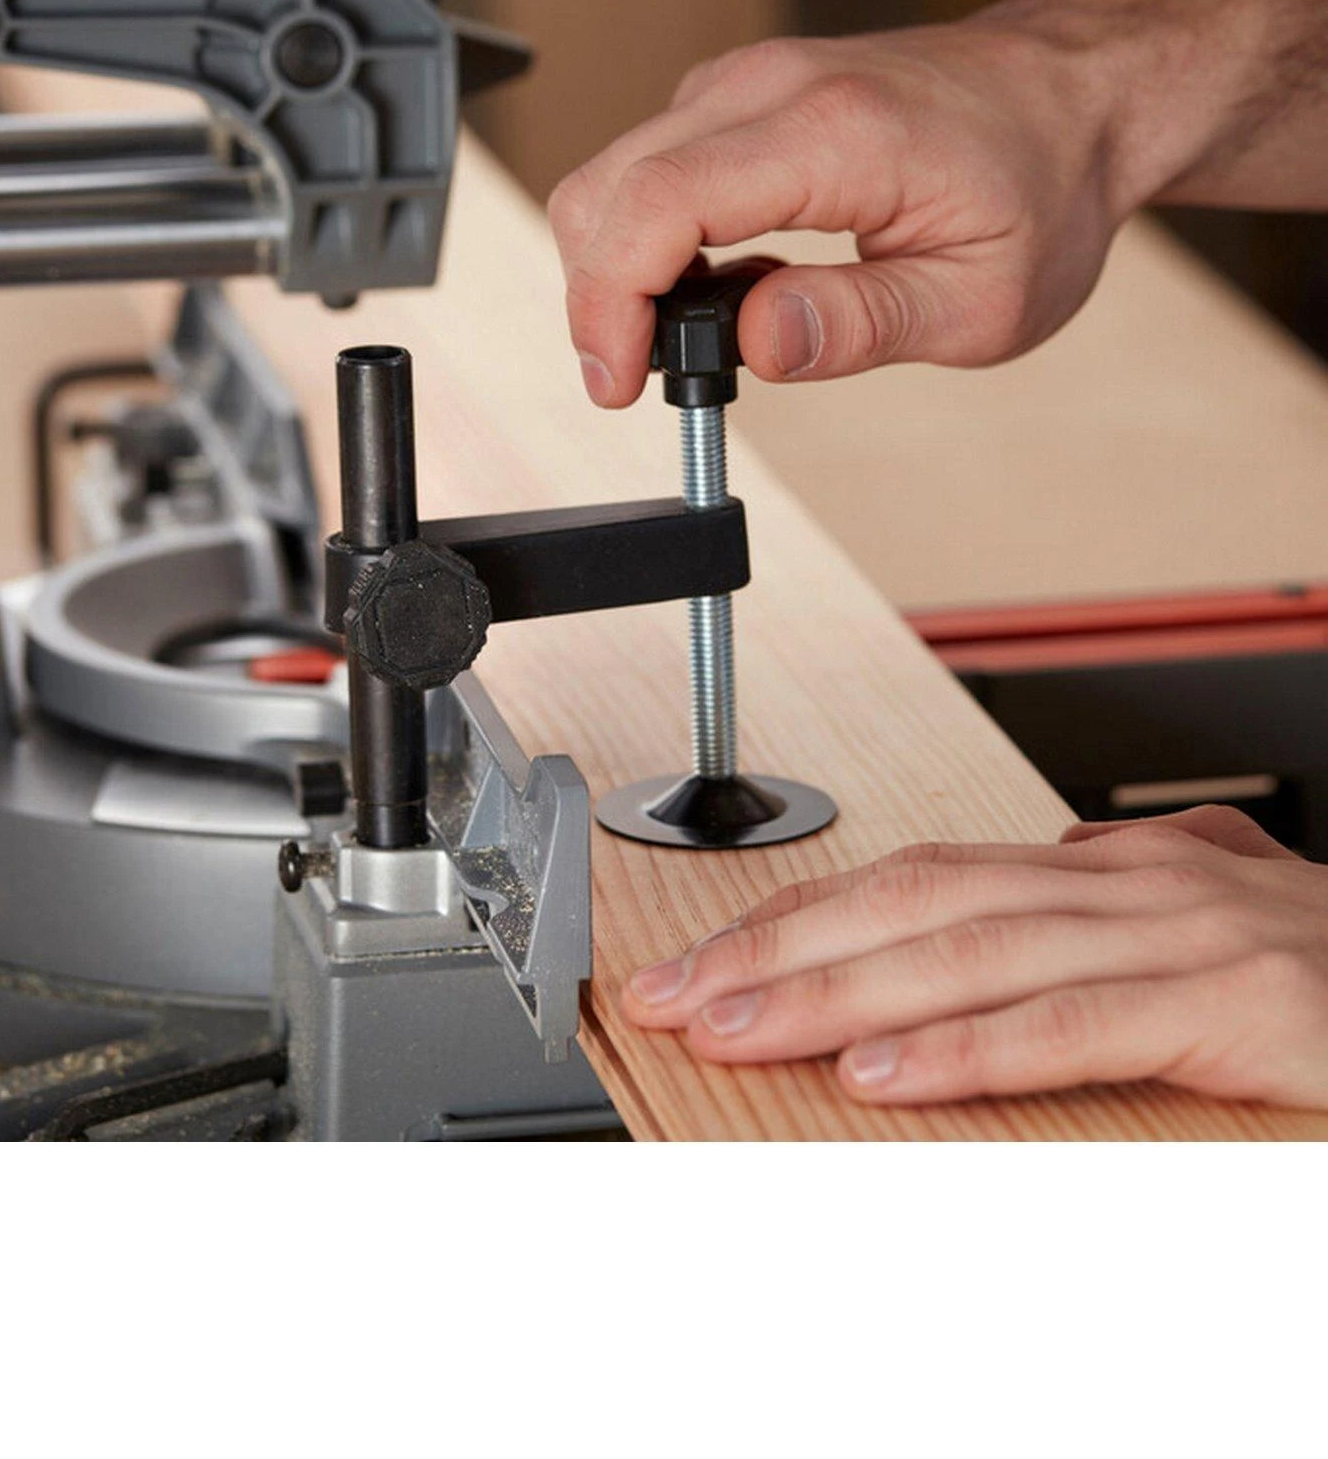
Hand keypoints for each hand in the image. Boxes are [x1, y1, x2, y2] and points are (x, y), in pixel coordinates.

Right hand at [548, 6, 1128, 406]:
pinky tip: (716, 287)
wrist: (1075, 97)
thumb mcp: (981, 300)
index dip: (608, 304)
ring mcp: (750, 80)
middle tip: (639, 378)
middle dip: (596, 298)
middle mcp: (772, 86)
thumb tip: (757, 346)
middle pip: (605, 186)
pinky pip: (653, 164)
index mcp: (833, 135)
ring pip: (616, 174)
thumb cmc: (1041, 192)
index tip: (618, 380)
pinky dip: (651, 237)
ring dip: (620, 270)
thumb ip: (862, 325)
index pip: (654, 205)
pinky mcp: (742, 93)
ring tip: (689, 340)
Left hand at [621, 806, 1327, 1108]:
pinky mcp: (1223, 1002)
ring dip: (837, 994)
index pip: (917, 875)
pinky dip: (967, 1049)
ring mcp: (1173, 934)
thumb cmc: (1326, 967)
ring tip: (739, 1028)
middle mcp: (1122, 882)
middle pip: (913, 901)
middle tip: (680, 993)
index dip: (803, 914)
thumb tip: (1050, 869)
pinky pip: (1071, 1025)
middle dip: (781, 948)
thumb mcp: (1206, 919)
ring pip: (968, 952)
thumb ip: (1117, 901)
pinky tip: (884, 1074)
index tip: (710, 956)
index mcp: (1104, 868)